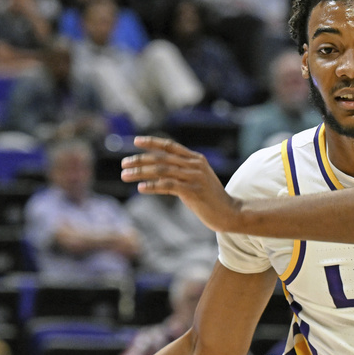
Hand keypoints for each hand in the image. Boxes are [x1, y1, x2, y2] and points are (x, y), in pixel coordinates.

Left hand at [121, 136, 239, 232]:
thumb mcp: (198, 179)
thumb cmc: (211, 199)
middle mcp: (195, 165)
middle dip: (140, 160)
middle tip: (123, 164)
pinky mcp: (192, 191)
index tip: (135, 141)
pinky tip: (140, 188)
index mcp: (196, 159)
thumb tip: (161, 170)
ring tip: (125, 175)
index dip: (152, 142)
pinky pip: (167, 185)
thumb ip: (184, 171)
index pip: (170, 146)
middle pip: (161, 158)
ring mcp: (194, 177)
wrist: (230, 213)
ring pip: (161, 170)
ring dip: (140, 172)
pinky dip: (152, 186)